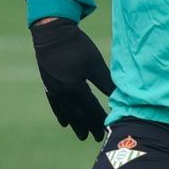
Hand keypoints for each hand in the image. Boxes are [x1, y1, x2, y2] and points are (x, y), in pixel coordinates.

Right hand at [29, 19, 113, 140]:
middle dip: (88, 127)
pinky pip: (55, 104)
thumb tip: (119, 96)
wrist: (51, 31)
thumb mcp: (94, 63)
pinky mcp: (48, 84)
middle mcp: (63, 93)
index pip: (90, 109)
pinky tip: (64, 122)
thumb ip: (106, 81)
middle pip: (78, 115)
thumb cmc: (76, 45)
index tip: (107, 129)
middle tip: (97, 138)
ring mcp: (53, 89)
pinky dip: (61, 114)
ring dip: (75, 125)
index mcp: (75, 88)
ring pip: (66, 112)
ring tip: (81, 135)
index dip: (99, 120)